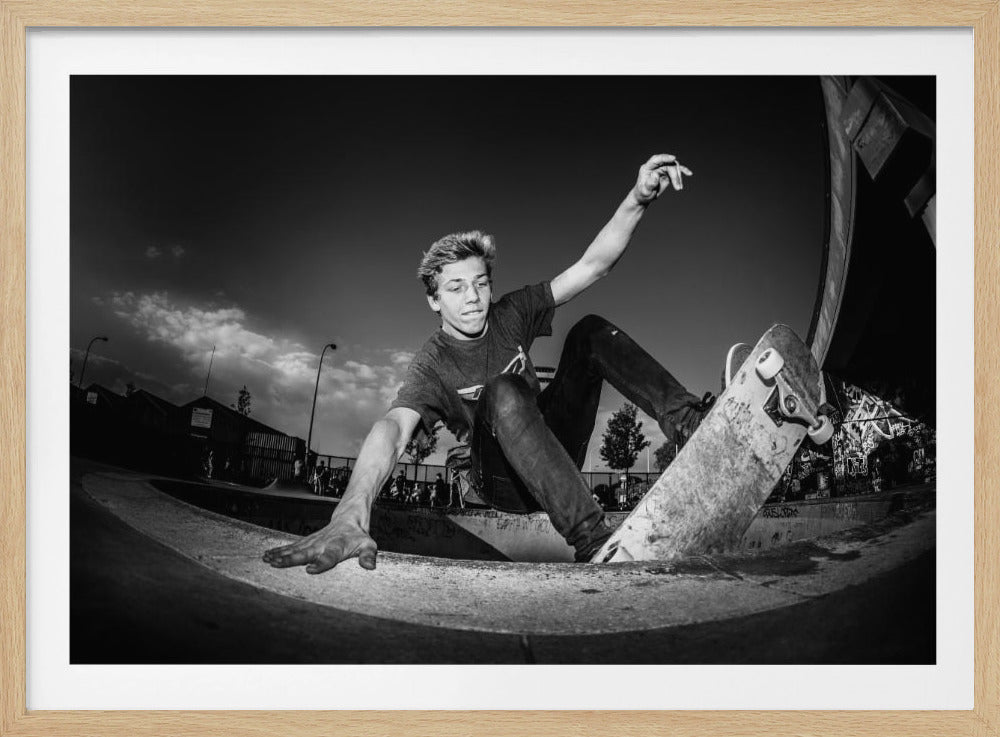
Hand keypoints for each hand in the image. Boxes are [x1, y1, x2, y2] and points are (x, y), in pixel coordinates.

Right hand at [263, 516, 377, 573]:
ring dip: (280, 554)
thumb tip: (371, 567)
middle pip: (305, 552)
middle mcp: (322, 544)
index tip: (310, 569)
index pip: (329, 557)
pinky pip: (291, 546)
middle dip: (290, 559)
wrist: (349, 518)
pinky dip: (279, 551)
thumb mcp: (368, 545)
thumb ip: (368, 556)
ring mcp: (313, 542)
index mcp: (337, 547)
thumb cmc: (358, 536)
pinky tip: (267, 556)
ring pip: (294, 548)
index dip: (321, 563)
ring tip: (267, 560)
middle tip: (276, 564)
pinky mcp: (307, 541)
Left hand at [631, 153, 692, 204]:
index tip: (673, 158)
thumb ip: (650, 183)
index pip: (656, 159)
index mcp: (647, 168)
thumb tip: (656, 175)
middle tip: (678, 187)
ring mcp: (661, 168)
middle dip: (674, 175)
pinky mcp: (667, 172)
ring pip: (673, 168)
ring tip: (679, 188)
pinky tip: (689, 173)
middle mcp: (655, 166)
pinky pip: (676, 170)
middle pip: (668, 165)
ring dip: (678, 177)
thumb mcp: (645, 191)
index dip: (665, 158)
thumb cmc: (642, 194)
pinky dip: (682, 171)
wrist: (644, 197)